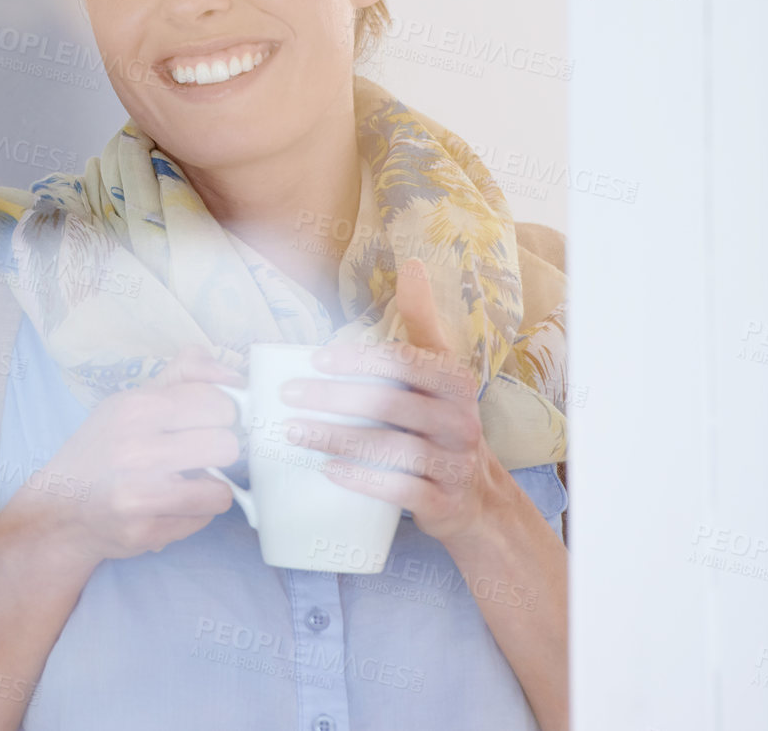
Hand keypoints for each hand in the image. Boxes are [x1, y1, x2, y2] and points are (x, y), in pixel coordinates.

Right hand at [11, 345, 241, 567]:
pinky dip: (195, 512)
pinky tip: (171, 506)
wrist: (59, 508)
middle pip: (227, 445)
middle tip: (196, 454)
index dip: (220, 414)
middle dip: (218, 451)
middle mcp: (136, 449)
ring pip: (222, 489)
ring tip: (186, 482)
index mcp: (136, 408)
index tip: (207, 422)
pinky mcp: (145, 531)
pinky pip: (204, 518)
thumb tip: (233, 375)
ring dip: (210, 487)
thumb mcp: (131, 400)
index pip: (218, 402)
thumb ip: (184, 375)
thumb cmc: (102, 450)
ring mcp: (140, 494)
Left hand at [277, 257, 508, 542]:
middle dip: (334, 399)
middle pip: (392, 406)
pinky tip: (328, 470)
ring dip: (338, 439)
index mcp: (455, 382)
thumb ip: (421, 319)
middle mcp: (461, 421)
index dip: (360, 360)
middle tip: (288, 395)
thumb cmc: (444, 419)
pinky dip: (365, 481)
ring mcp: (455, 464)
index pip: (405, 363)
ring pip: (395, 450)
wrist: (478, 496)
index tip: (314, 360)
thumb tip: (411, 263)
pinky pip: (404, 491)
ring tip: (294, 431)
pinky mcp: (445, 503)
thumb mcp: (440, 368)